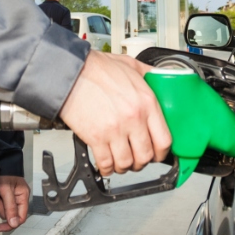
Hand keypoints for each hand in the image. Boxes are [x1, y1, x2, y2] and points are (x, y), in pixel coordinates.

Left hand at [0, 175, 29, 231]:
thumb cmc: (3, 173)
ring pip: (0, 210)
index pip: (21, 217)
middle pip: (8, 214)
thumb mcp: (6, 190)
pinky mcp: (1, 197)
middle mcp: (17, 199)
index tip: (0, 227)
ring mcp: (8, 199)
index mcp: (23, 196)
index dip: (11, 224)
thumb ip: (10, 207)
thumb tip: (14, 224)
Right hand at [58, 52, 171, 176]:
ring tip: (120, 161)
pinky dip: (106, 168)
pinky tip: (106, 164)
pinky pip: (106, 164)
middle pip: (146, 156)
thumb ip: (148, 74)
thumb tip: (159, 78)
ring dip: (124, 166)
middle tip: (136, 158)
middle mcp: (133, 118)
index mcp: (146, 102)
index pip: (164, 140)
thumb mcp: (131, 65)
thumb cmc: (96, 68)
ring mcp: (114, 130)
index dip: (161, 153)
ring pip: (126, 163)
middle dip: (142, 162)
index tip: (156, 153)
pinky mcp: (95, 138)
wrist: (69, 72)